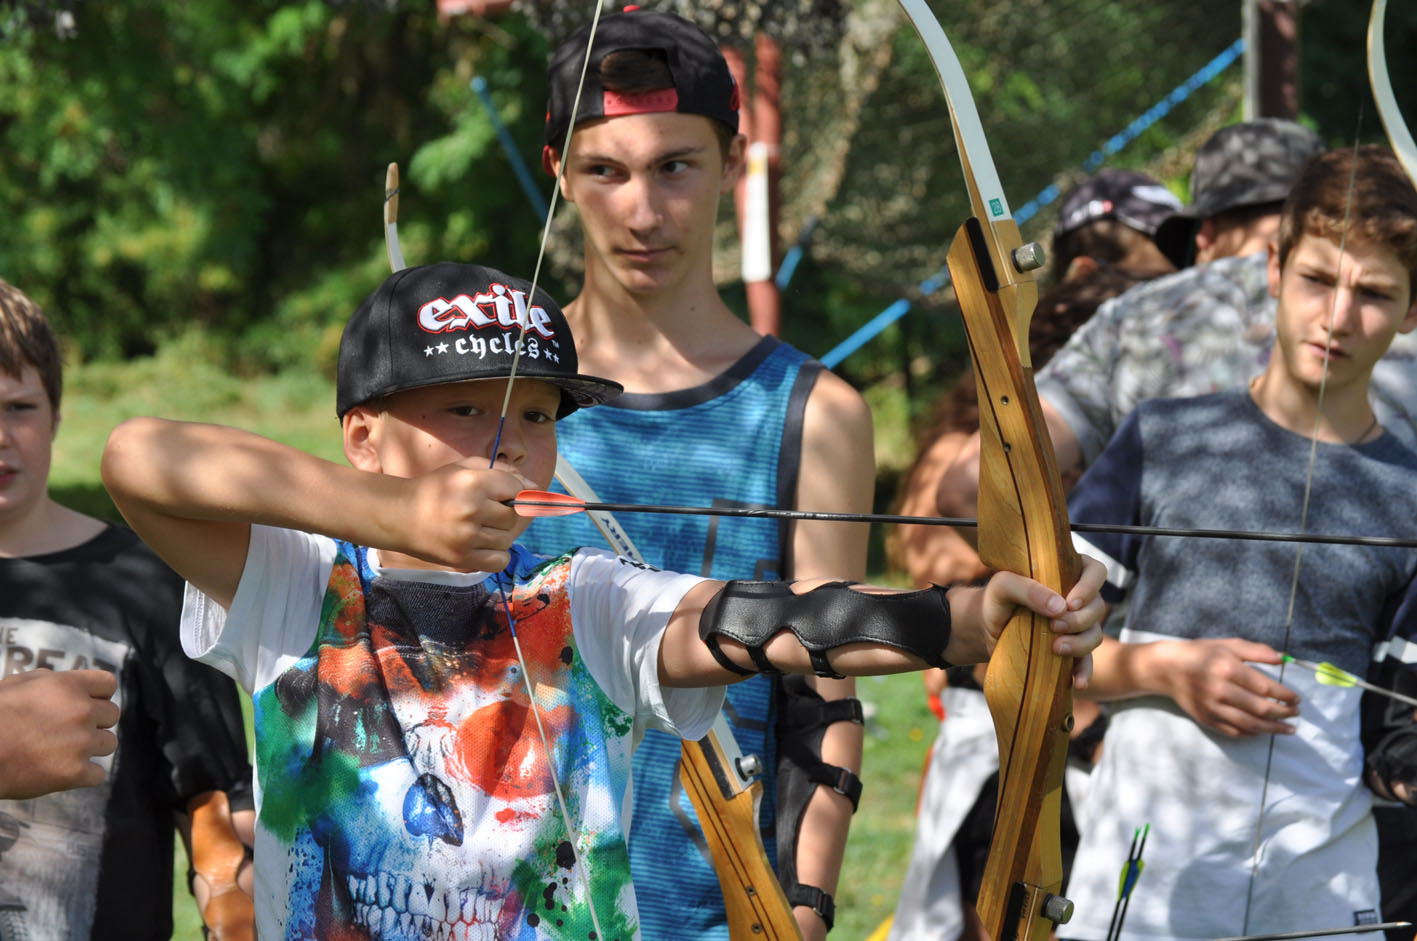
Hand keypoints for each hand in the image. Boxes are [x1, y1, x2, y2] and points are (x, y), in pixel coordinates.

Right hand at [0, 669, 119, 799]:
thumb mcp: (15, 685)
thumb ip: (46, 680)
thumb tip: (65, 681)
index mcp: (68, 686)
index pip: (108, 684)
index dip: (99, 695)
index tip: (88, 704)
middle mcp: (82, 711)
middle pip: (112, 715)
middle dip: (95, 722)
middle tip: (71, 731)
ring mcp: (81, 742)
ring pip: (109, 744)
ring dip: (92, 748)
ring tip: (65, 752)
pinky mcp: (75, 772)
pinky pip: (98, 774)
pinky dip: (84, 775)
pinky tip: (64, 772)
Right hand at [401, 462, 526, 570]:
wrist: (398, 515)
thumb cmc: (434, 488)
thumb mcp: (463, 468)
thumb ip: (501, 472)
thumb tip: (535, 486)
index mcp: (473, 483)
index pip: (516, 489)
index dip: (515, 491)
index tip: (502, 495)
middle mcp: (472, 510)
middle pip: (512, 515)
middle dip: (503, 512)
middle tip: (483, 511)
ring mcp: (467, 537)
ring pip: (507, 538)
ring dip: (498, 534)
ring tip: (477, 527)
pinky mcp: (462, 559)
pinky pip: (500, 560)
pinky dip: (496, 554)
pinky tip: (482, 545)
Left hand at [947, 554, 1106, 679]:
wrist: (986, 629)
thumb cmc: (996, 600)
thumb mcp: (1003, 586)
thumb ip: (1028, 589)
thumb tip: (1060, 608)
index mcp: (1066, 573)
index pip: (1095, 571)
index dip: (1090, 586)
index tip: (1070, 602)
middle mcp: (1077, 598)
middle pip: (1098, 607)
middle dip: (1079, 619)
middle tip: (1054, 626)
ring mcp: (1076, 625)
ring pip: (1095, 634)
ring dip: (1081, 644)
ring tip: (1056, 648)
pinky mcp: (1070, 649)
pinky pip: (1086, 662)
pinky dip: (1084, 672)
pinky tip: (1077, 683)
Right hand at [1142, 637, 1298, 736]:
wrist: (1168, 668)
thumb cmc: (1201, 654)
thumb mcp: (1228, 645)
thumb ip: (1257, 651)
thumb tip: (1283, 660)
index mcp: (1227, 668)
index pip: (1265, 687)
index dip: (1285, 695)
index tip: (1297, 698)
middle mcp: (1220, 690)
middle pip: (1260, 708)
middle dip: (1283, 713)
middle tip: (1295, 713)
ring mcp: (1212, 707)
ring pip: (1250, 724)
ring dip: (1273, 729)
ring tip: (1289, 729)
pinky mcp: (1206, 718)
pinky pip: (1234, 731)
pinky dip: (1252, 733)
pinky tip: (1263, 731)